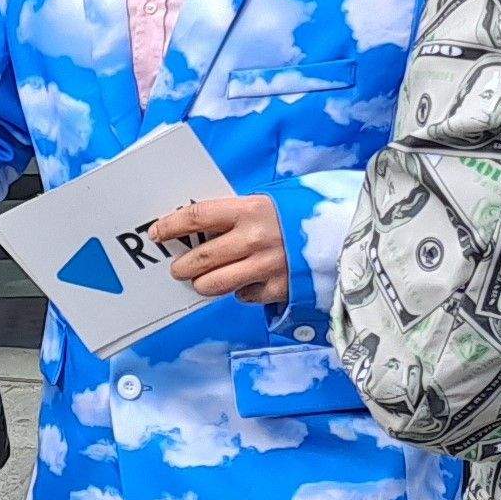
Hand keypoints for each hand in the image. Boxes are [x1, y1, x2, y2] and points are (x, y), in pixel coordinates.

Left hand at [152, 193, 290, 305]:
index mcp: (250, 209)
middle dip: (182, 265)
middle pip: (201, 257)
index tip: (157, 233)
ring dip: (202, 285)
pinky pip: (243, 296)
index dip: (172, 226)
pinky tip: (246, 282)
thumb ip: (237, 214)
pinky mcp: (278, 289)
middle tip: (178, 268)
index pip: (198, 216)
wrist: (343, 235)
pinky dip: (240, 291)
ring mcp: (266, 266)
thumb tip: (199, 227)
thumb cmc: (300, 216)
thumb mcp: (269, 203)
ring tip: (201, 281)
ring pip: (215, 284)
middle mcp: (255, 239)